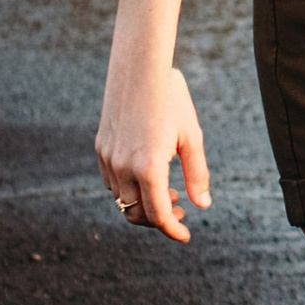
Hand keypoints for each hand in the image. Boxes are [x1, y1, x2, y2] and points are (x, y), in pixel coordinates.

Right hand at [95, 57, 212, 241]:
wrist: (139, 68)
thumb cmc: (171, 99)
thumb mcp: (191, 137)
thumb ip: (197, 174)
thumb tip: (203, 205)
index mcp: (148, 167)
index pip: (158, 214)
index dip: (172, 230)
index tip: (185, 236)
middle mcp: (123, 167)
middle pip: (137, 213)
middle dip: (159, 219)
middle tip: (182, 210)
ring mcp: (108, 159)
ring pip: (122, 200)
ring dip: (144, 205)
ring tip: (170, 193)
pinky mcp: (101, 149)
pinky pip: (112, 182)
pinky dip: (130, 190)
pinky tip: (148, 178)